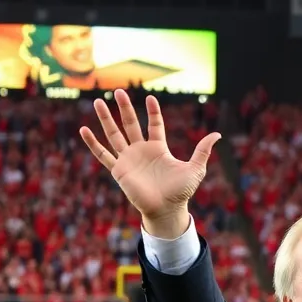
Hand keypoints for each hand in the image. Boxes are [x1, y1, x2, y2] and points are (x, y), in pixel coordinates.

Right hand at [80, 90, 220, 233]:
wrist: (166, 209)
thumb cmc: (181, 192)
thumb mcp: (195, 169)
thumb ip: (202, 151)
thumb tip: (217, 134)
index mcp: (159, 149)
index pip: (155, 125)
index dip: (153, 112)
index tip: (150, 97)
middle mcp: (142, 151)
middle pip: (131, 124)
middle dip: (125, 108)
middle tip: (119, 91)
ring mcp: (128, 159)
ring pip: (114, 135)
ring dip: (105, 119)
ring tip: (97, 102)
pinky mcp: (119, 170)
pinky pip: (103, 155)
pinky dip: (93, 143)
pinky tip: (84, 130)